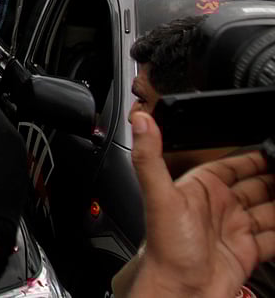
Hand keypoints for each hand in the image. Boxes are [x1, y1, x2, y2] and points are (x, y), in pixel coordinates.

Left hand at [127, 110, 274, 297]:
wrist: (180, 291)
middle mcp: (218, 207)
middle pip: (256, 186)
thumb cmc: (165, 248)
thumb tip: (141, 121)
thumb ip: (150, 158)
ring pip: (268, 209)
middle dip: (274, 178)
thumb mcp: (160, 197)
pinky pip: (274, 237)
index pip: (232, 164)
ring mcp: (234, 230)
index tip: (274, 147)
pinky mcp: (247, 252)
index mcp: (200, 189)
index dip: (254, 157)